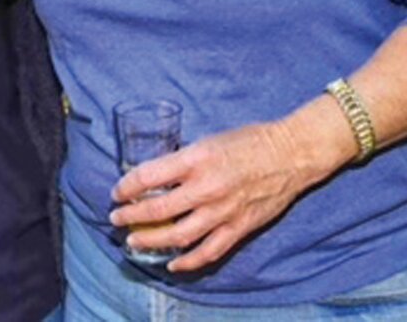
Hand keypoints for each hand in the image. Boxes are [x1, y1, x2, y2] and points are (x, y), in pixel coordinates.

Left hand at [110, 119, 323, 272]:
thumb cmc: (248, 141)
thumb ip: (183, 161)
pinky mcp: (239, 228)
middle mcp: (206, 188)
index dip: (126, 186)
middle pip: (157, 210)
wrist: (290, 154)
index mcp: (196, 159)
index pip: (148, 176)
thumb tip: (155, 176)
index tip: (117, 192)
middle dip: (131, 216)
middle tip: (116, 218)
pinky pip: (208, 251)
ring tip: (133, 241)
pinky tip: (172, 264)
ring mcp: (223, 212)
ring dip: (151, 240)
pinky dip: (188, 261)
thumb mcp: (207, 141)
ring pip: (178, 236)